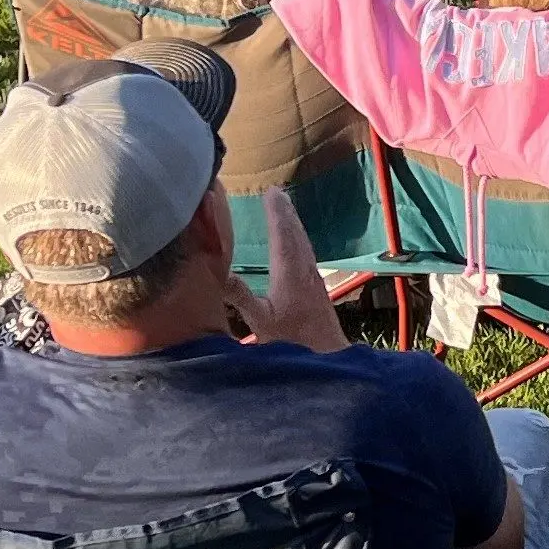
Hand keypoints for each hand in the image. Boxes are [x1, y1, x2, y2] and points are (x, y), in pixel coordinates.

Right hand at [219, 188, 343, 349]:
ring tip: (285, 208)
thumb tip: (221, 271)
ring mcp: (313, 278)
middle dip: (285, 212)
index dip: (276, 213)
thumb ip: (241, 297)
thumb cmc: (292, 341)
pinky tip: (296, 243)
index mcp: (289, 273)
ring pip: (303, 242)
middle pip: (295, 233)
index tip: (271, 192)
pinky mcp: (317, 287)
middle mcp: (304, 270)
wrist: (327, 356)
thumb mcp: (260, 321)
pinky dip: (298, 239)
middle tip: (277, 192)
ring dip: (293, 223)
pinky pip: (306, 253)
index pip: (282, 235)